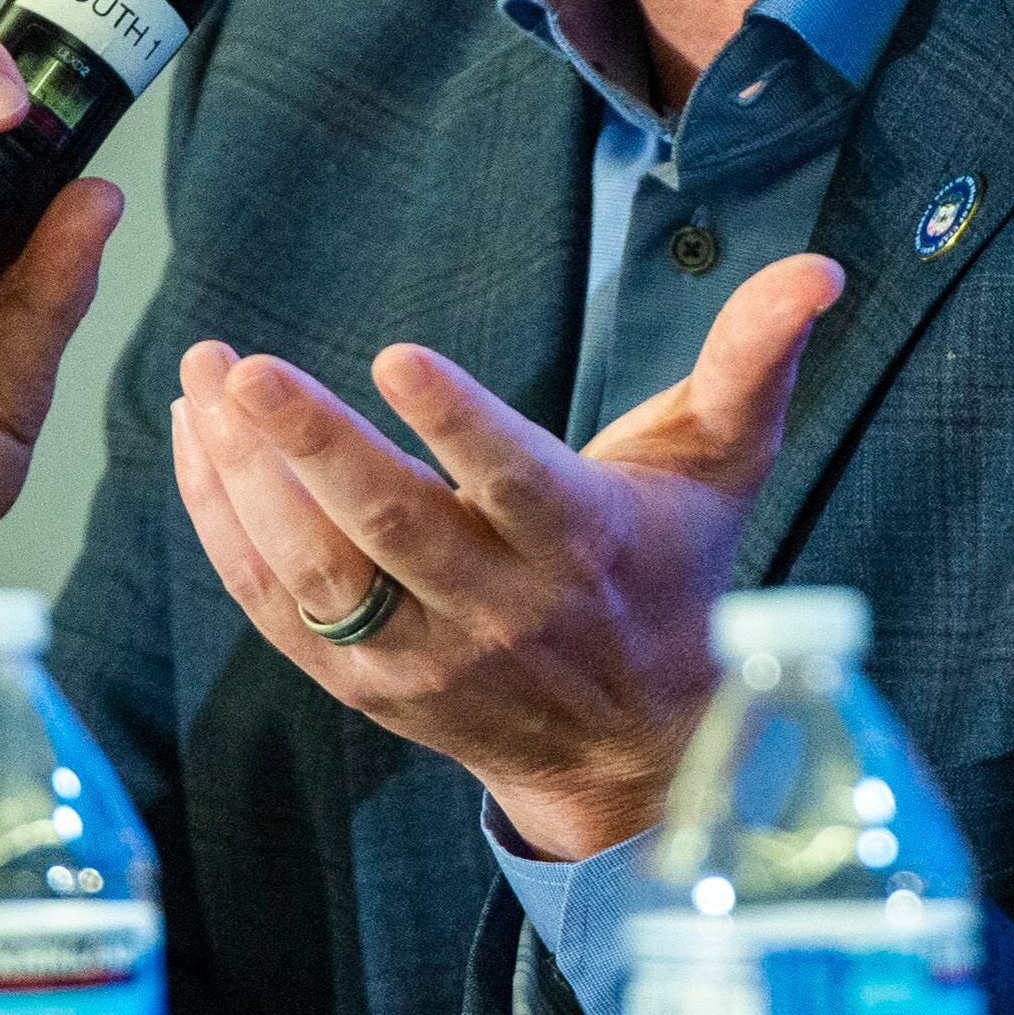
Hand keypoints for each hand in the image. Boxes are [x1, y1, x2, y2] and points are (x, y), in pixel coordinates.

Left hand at [169, 253, 844, 857]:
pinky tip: (195, 446)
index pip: (512, 481)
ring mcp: (424, 658)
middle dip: (312, 448)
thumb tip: (818, 269)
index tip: (397, 354)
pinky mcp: (367, 686)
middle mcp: (498, 610)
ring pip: (319, 579)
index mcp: (581, 544)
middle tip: (245, 367)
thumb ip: (754, 360)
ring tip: (206, 383)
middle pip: (393, 532)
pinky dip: (225, 531)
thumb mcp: (721, 464)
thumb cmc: (672, 569)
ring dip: (248, 483)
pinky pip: (275, 613)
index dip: (456, 423)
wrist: (632, 745)